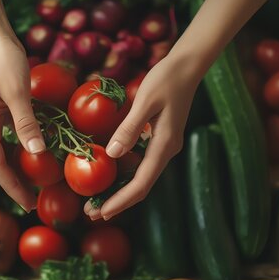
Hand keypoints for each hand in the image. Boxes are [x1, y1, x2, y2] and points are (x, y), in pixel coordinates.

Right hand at [0, 35, 44, 210]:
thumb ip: (26, 123)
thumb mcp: (18, 92)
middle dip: (14, 183)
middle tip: (34, 202)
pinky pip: (6, 137)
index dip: (12, 187)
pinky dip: (19, 150)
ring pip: (1, 151)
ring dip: (17, 168)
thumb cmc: (3, 60)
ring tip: (35, 185)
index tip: (27, 205)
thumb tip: (37, 153)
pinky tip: (33, 154)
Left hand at [84, 52, 202, 219]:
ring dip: (119, 190)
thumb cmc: (166, 79)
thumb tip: (111, 155)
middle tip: (91, 213)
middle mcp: (166, 150)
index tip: (102, 212)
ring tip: (95, 200)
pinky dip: (123, 174)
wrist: (187, 66)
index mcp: (164, 145)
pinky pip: (140, 163)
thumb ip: (129, 128)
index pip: (142, 182)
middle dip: (117, 201)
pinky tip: (107, 175)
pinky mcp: (159, 139)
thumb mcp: (145, 100)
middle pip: (141, 185)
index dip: (121, 200)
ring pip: (140, 176)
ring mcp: (163, 146)